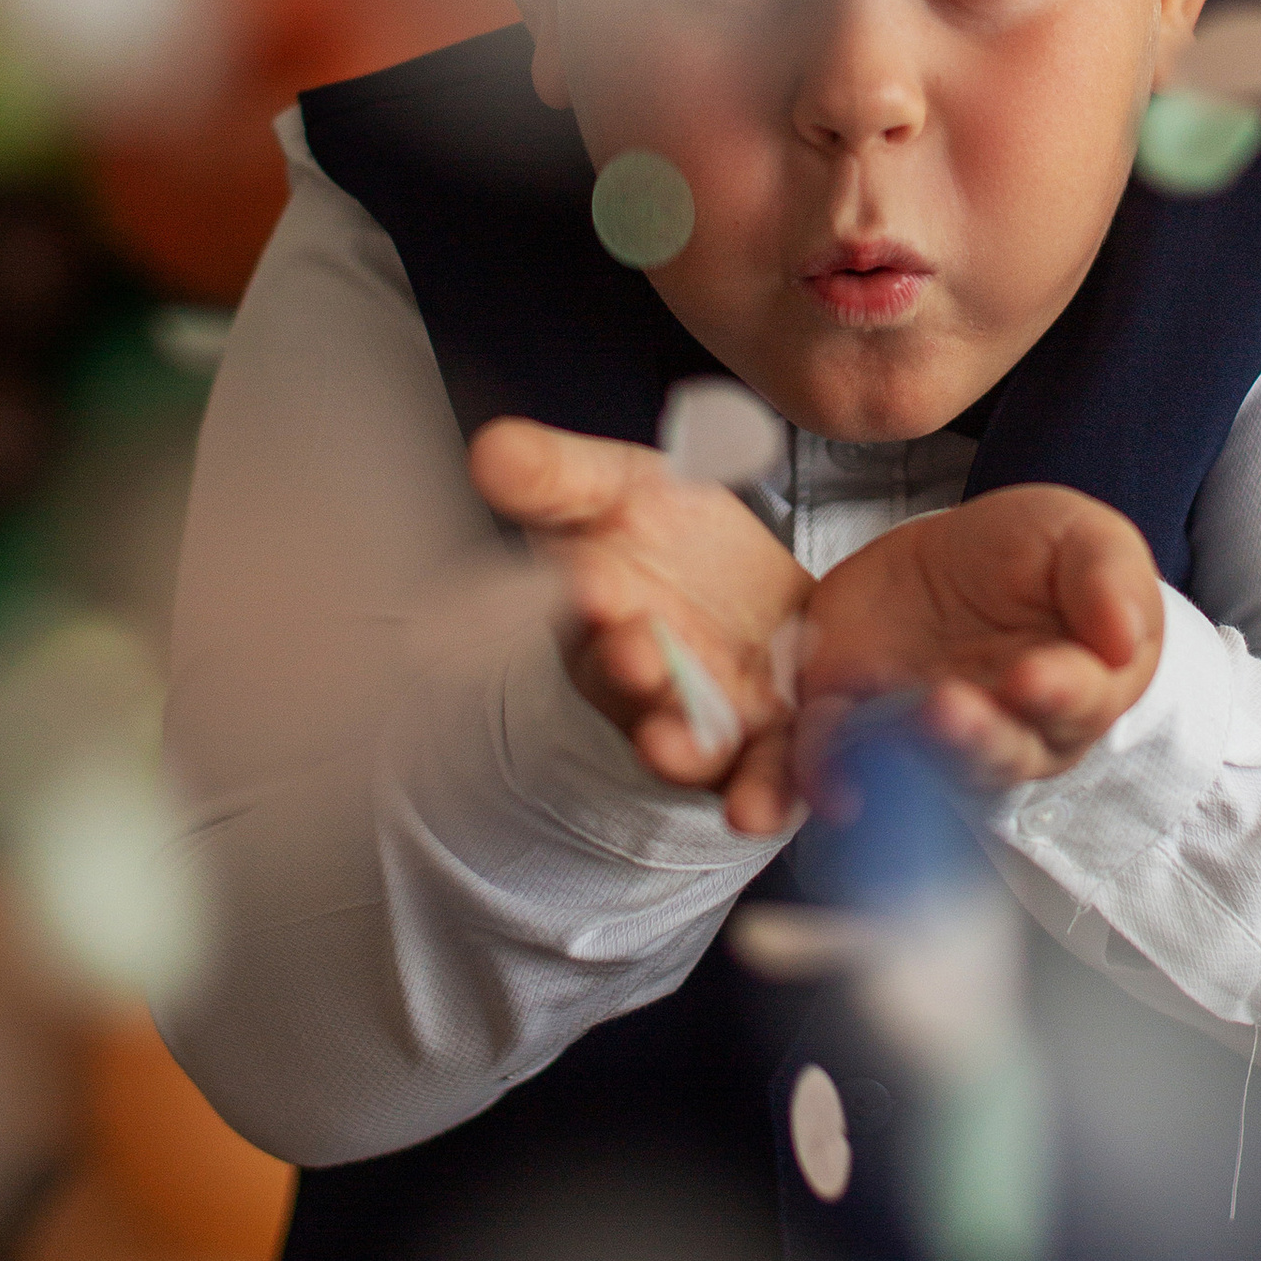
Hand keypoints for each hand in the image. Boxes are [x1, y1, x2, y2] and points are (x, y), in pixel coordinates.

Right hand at [466, 416, 811, 835]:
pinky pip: (765, 782)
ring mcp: (709, 721)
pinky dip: (761, 797)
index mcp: (600, 614)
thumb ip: (558, 477)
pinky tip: (757, 810)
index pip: (584, 609)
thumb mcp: (619, 488)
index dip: (586, 598)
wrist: (761, 594)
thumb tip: (488, 449)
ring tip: (673, 749)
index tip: (592, 579)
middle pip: (631, 685)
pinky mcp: (771, 747)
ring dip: (679, 751)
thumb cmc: (675, 544)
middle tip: (636, 654)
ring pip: (688, 746)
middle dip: (630, 672)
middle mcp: (647, 681)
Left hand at [794, 487, 1161, 792]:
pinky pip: (828, 765)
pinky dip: (810, 779)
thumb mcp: (1080, 537)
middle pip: (995, 752)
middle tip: (947, 709)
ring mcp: (926, 741)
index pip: (1075, 701)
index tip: (1032, 678)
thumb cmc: (1029, 557)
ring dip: (892, 763)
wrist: (941, 562)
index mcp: (1076, 690)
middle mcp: (1006, 734)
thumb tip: (1124, 637)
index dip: (1056, 693)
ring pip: (915, 769)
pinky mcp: (851, 731)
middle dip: (972, 737)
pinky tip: (795, 791)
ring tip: (866, 751)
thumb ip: (1108, 578)